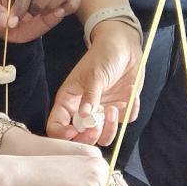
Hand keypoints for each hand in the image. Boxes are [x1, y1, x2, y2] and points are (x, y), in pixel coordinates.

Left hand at [0, 0, 80, 43]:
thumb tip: (4, 20)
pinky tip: (60, 14)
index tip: (13, 22)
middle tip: (31, 16)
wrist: (4, 27)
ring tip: (44, 15)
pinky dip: (70, 6)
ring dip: (56, 4)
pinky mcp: (59, 2)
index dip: (21, 7)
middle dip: (41, 3)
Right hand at [48, 20, 140, 143]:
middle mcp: (84, 111)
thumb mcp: (94, 74)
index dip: (61, 134)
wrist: (125, 46)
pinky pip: (125, 120)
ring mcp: (103, 112)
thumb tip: (84, 117)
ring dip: (110, 129)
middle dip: (89, 137)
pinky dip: (130, 110)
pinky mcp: (121, 109)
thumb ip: (90, 96)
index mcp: (69, 102)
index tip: (74, 131)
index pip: (56, 126)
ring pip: (104, 136)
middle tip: (96, 126)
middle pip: (81, 138)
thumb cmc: (102, 56)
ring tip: (114, 108)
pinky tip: (130, 91)